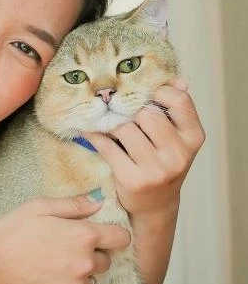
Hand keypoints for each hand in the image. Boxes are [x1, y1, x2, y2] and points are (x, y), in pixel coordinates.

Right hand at [0, 194, 130, 283]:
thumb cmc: (11, 234)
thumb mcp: (38, 208)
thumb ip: (73, 205)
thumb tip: (98, 202)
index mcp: (84, 235)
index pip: (121, 238)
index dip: (111, 235)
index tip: (99, 237)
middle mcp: (87, 263)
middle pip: (106, 261)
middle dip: (90, 256)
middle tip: (62, 252)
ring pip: (90, 281)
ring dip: (78, 276)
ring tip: (51, 269)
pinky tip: (43, 283)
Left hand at [82, 78, 205, 218]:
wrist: (155, 204)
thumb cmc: (163, 163)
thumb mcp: (176, 139)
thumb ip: (175, 111)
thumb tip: (178, 80)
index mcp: (193, 137)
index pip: (179, 100)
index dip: (158, 92)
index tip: (144, 95)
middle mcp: (179, 154)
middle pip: (147, 114)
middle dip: (131, 112)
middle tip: (121, 113)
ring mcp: (157, 169)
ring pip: (125, 129)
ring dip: (112, 125)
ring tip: (108, 124)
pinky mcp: (133, 180)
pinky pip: (107, 147)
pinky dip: (95, 136)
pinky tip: (90, 131)